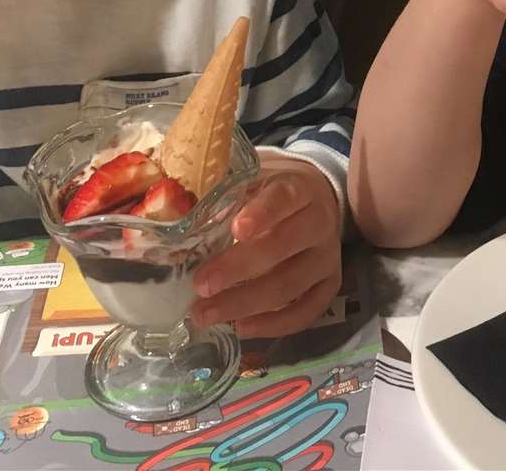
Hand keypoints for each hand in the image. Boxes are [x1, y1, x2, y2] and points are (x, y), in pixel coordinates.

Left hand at [191, 154, 341, 338]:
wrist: (315, 200)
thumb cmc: (270, 191)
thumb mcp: (253, 178)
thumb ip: (225, 192)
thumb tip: (175, 213)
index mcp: (299, 188)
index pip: (284, 198)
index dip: (262, 213)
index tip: (236, 228)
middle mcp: (319, 222)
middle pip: (283, 247)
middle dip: (239, 269)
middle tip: (201, 286)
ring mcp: (327, 256)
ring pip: (291, 284)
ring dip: (246, 303)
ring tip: (206, 314)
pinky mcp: (330, 284)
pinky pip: (306, 311)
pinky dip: (274, 324)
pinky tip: (242, 327)